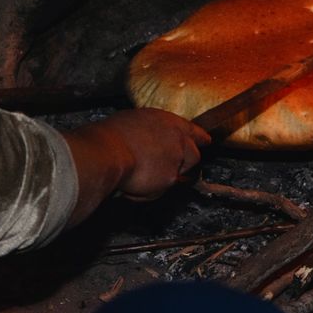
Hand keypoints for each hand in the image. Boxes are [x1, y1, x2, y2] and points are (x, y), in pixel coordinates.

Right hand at [63, 109, 210, 223]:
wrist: (107, 152)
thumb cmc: (111, 135)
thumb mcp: (133, 122)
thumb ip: (149, 132)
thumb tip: (147, 141)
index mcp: (168, 121)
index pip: (193, 130)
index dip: (199, 138)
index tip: (205, 141)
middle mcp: (177, 138)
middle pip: (194, 154)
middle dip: (184, 163)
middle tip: (166, 168)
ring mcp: (176, 159)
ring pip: (179, 174)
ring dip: (165, 177)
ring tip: (142, 177)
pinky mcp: (170, 178)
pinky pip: (162, 189)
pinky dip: (149, 191)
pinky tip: (133, 186)